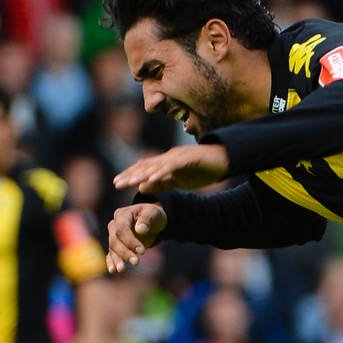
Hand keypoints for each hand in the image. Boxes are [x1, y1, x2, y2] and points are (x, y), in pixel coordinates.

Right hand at [105, 203, 167, 273]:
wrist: (152, 221)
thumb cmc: (153, 215)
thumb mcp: (153, 213)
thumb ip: (147, 218)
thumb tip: (140, 229)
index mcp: (122, 215)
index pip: (122, 230)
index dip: (130, 241)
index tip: (142, 251)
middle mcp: (114, 225)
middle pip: (115, 241)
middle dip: (125, 253)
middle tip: (136, 262)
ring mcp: (113, 236)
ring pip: (112, 249)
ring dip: (117, 260)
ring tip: (121, 270)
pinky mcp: (116, 245)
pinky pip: (111, 254)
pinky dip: (111, 262)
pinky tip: (112, 270)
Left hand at [112, 144, 231, 194]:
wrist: (225, 159)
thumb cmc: (204, 170)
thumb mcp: (180, 181)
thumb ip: (162, 183)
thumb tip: (142, 186)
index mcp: (167, 162)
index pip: (145, 168)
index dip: (130, 174)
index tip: (117, 182)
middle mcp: (170, 157)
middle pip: (147, 166)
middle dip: (130, 174)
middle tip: (116, 183)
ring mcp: (179, 156)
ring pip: (157, 165)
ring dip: (142, 174)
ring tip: (130, 182)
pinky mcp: (189, 158)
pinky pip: (172, 166)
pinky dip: (162, 172)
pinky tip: (152, 178)